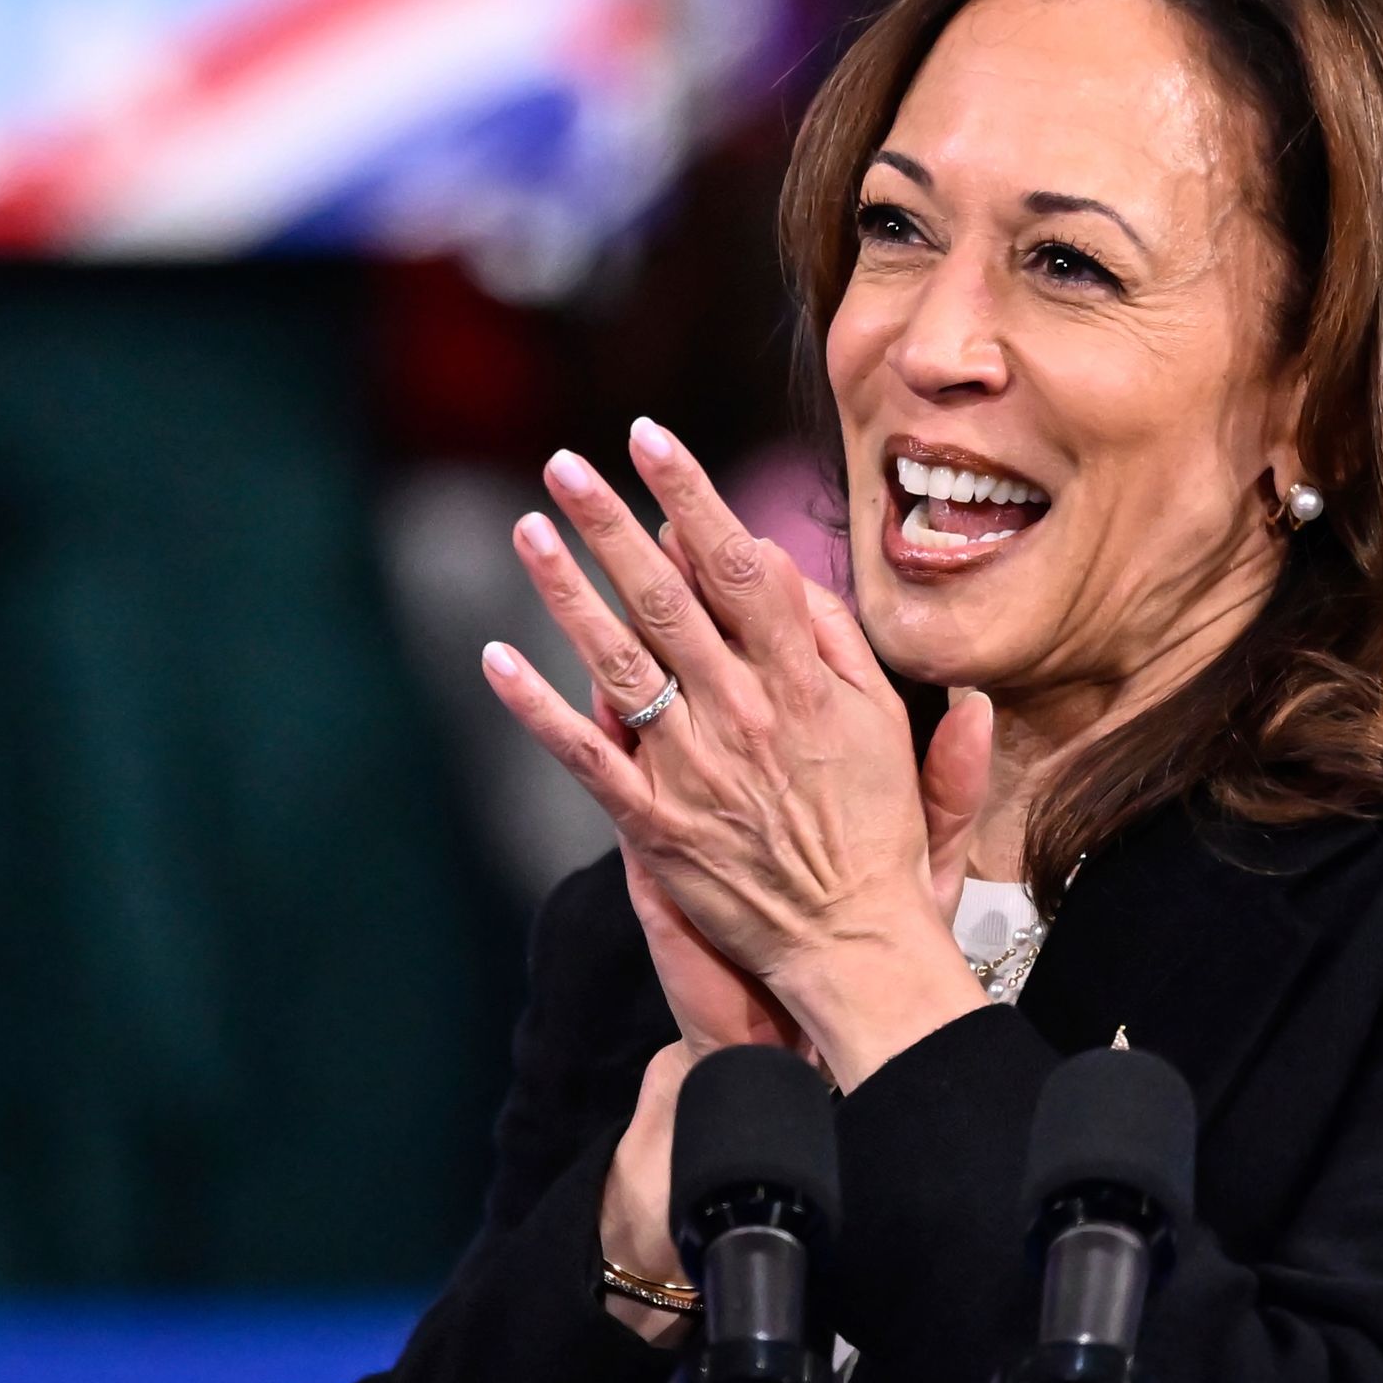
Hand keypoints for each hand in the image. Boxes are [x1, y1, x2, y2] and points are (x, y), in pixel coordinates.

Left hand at [484, 418, 990, 1088]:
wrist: (852, 942)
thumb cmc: (876, 833)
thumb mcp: (886, 722)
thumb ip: (835, 641)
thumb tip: (778, 563)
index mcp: (803, 682)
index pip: (738, 565)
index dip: (691, 495)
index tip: (650, 439)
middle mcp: (743, 713)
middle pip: (668, 597)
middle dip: (612, 523)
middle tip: (565, 464)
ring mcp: (693, 767)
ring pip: (619, 659)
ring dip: (567, 591)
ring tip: (529, 531)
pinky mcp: (653, 823)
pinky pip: (585, 754)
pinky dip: (537, 707)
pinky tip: (496, 659)